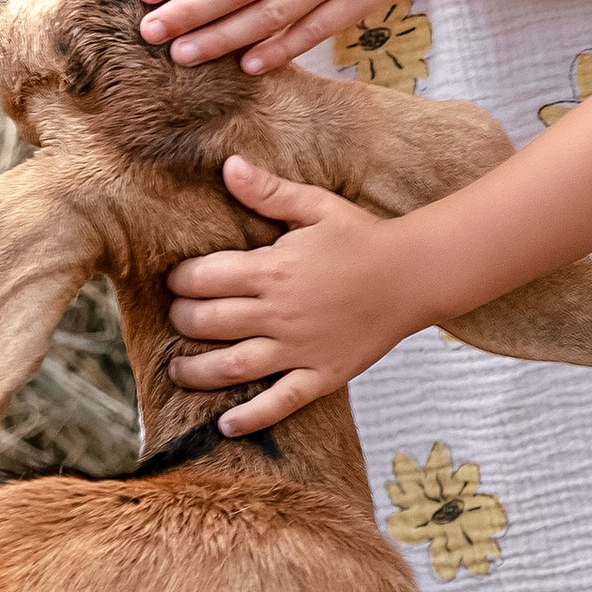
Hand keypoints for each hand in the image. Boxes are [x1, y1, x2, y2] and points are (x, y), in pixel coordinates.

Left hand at [166, 156, 417, 428]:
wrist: (414, 274)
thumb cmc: (363, 237)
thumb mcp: (316, 206)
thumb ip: (268, 191)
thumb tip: (228, 165)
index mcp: (273, 269)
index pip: (204, 278)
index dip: (180, 280)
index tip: (176, 280)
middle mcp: (279, 312)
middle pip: (208, 322)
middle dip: (182, 320)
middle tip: (177, 318)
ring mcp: (299, 348)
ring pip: (232, 366)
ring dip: (196, 372)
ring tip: (178, 371)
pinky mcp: (321, 374)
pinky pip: (280, 401)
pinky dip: (251, 417)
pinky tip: (225, 426)